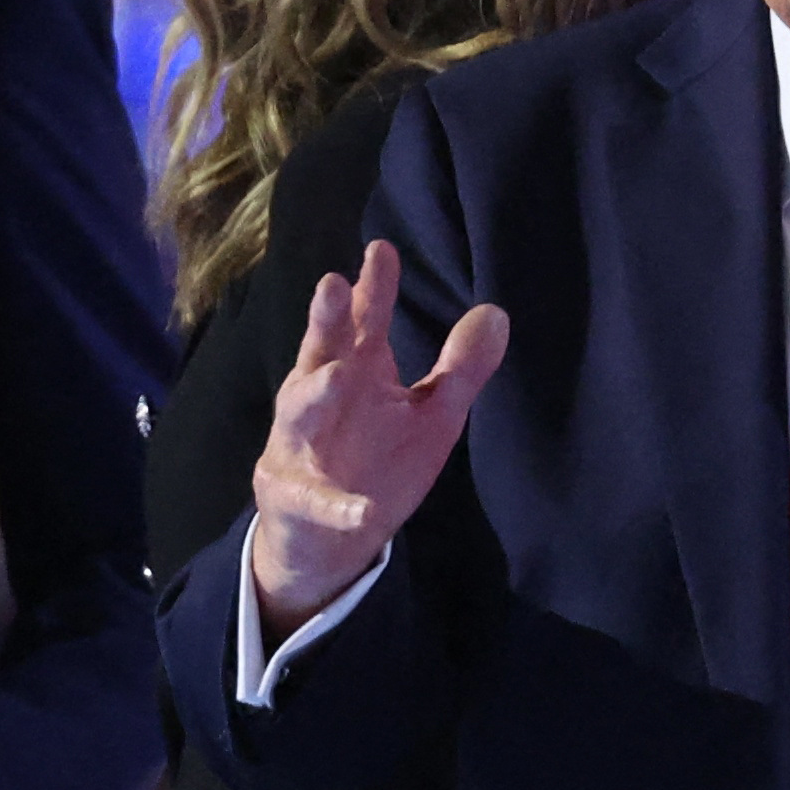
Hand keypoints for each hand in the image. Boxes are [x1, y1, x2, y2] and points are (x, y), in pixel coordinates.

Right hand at [249, 240, 507, 633]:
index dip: (371, 288)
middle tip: (332, 284)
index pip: (362, 323)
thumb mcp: (431, 415)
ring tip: (339, 377)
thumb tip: (496, 312)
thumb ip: (459, 369)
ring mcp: (299, 447)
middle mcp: (319, 400)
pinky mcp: (294, 498)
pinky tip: (362, 510)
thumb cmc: (377, 462)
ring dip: (316, 395)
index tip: (381, 250)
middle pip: (320, 352)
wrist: (328, 540)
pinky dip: (336, 506)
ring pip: (300, 415)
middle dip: (325, 320)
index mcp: (355, 373)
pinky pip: (316, 503)